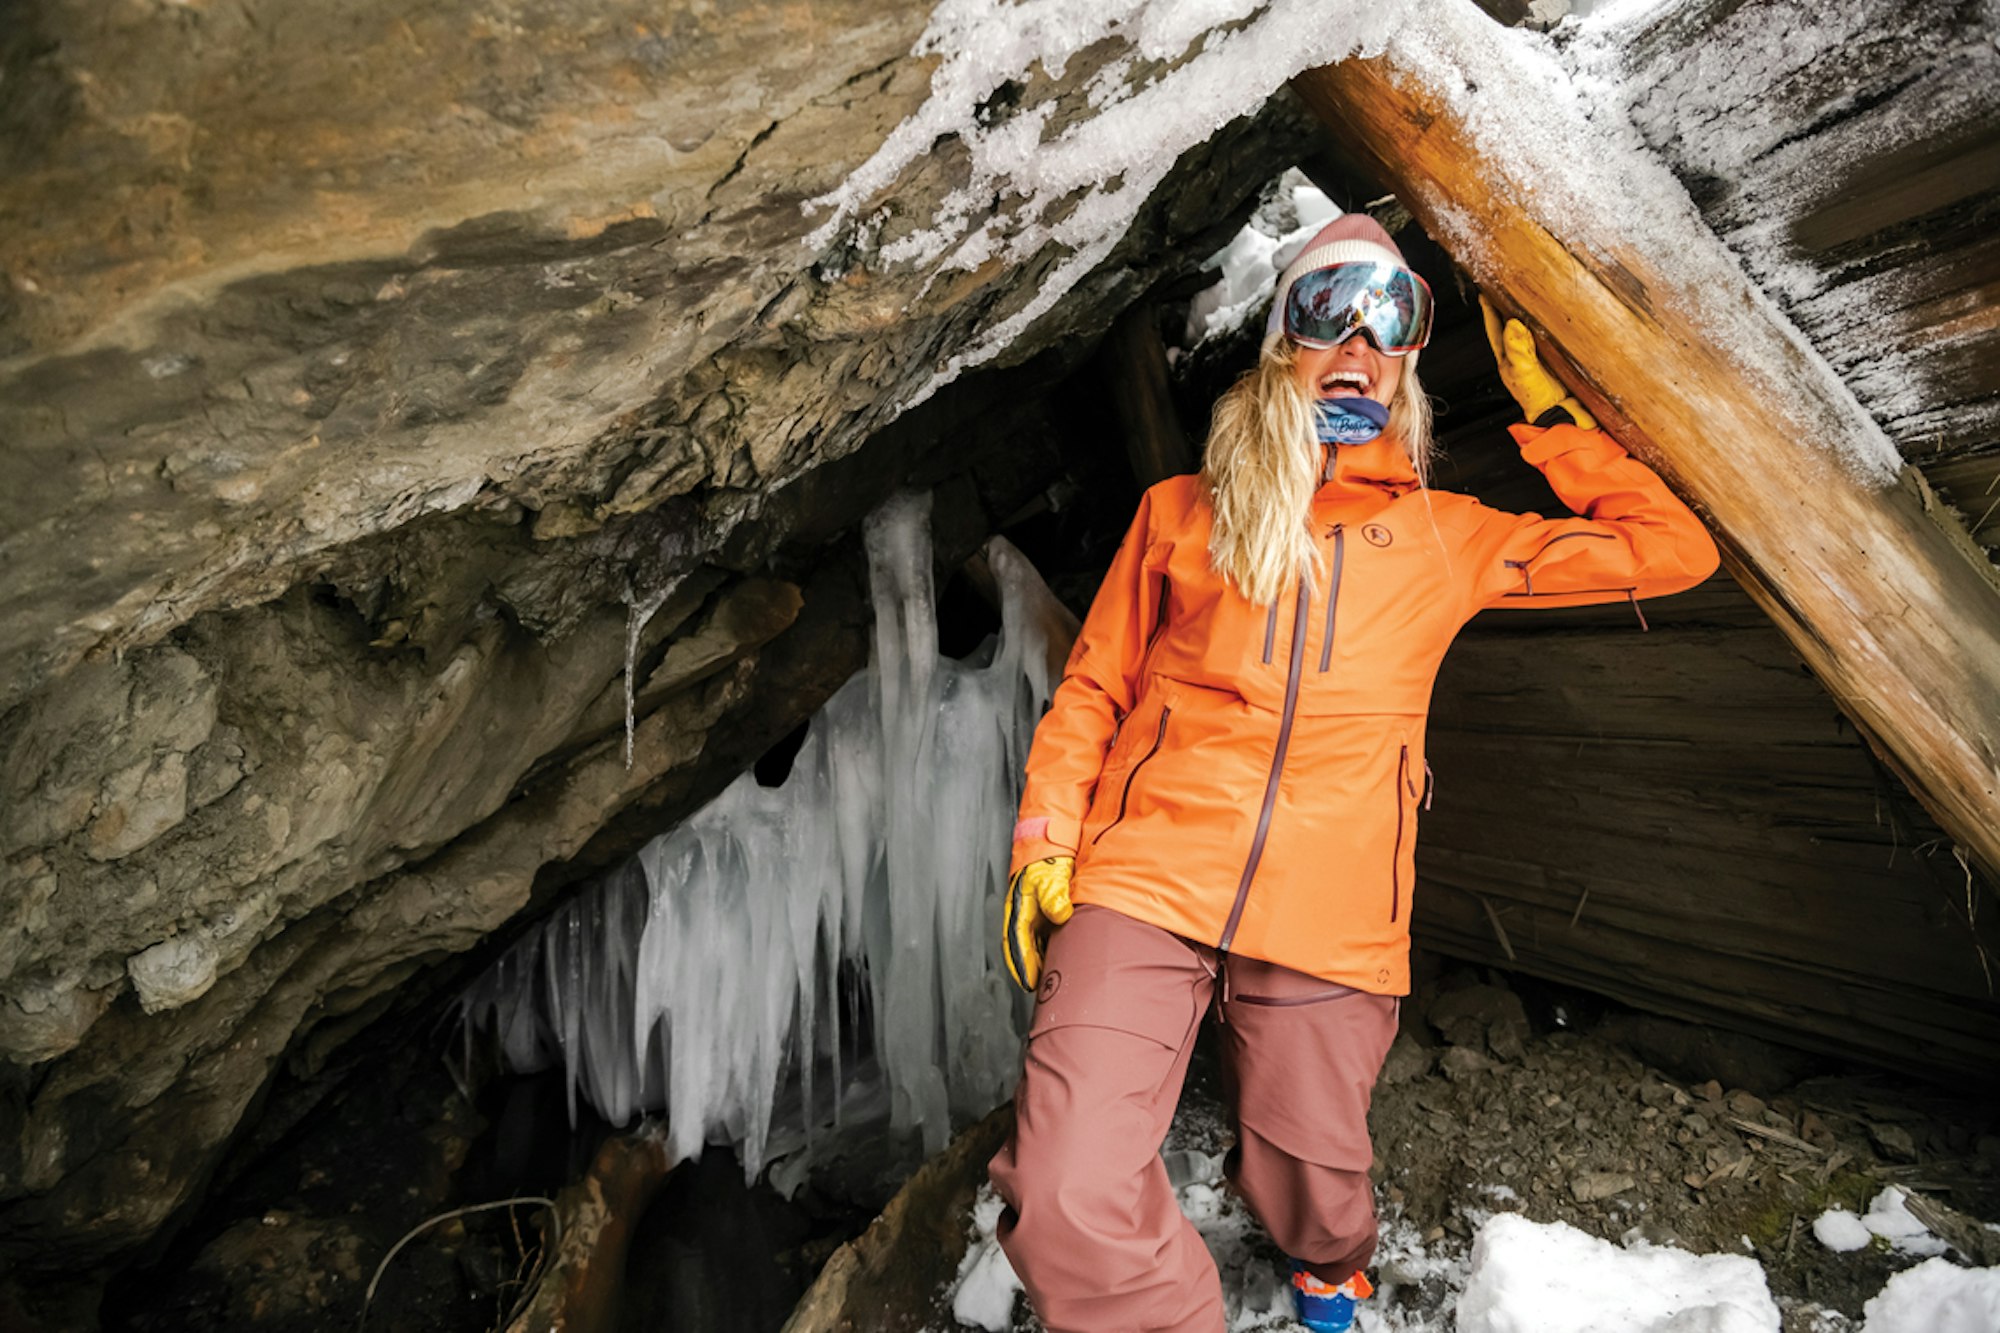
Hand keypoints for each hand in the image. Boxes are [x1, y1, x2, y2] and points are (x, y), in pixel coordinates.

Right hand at [1004, 856, 1074, 992]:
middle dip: (1026, 970)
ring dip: (1037, 964)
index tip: (1027, 982)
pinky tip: (1056, 962)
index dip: (1021, 964)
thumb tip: (1059, 913)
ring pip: (1032, 946)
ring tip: (1048, 981)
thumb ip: (1054, 894)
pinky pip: (1042, 940)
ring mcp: (1033, 918)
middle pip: (1021, 949)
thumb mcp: (1051, 876)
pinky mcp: (1043, 917)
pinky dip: (1046, 953)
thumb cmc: (1048, 863)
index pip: (1016, 941)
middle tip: (1036, 989)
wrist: (1053, 851)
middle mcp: (1023, 916)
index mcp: (1019, 908)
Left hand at [1480, 295, 1596, 429]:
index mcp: (1506, 357)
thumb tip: (1511, 324)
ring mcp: (1533, 353)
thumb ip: (1518, 349)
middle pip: (1508, 323)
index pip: (1494, 328)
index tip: (1484, 291)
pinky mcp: (1550, 353)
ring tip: (1525, 292)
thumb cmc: (1538, 398)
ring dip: (1525, 311)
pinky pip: (1542, 333)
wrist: (1561, 411)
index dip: (1489, 309)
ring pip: (1526, 326)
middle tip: (1506, 283)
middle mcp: (1517, 353)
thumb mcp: (1525, 372)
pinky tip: (1547, 312)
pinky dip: (1542, 321)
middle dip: (1506, 304)